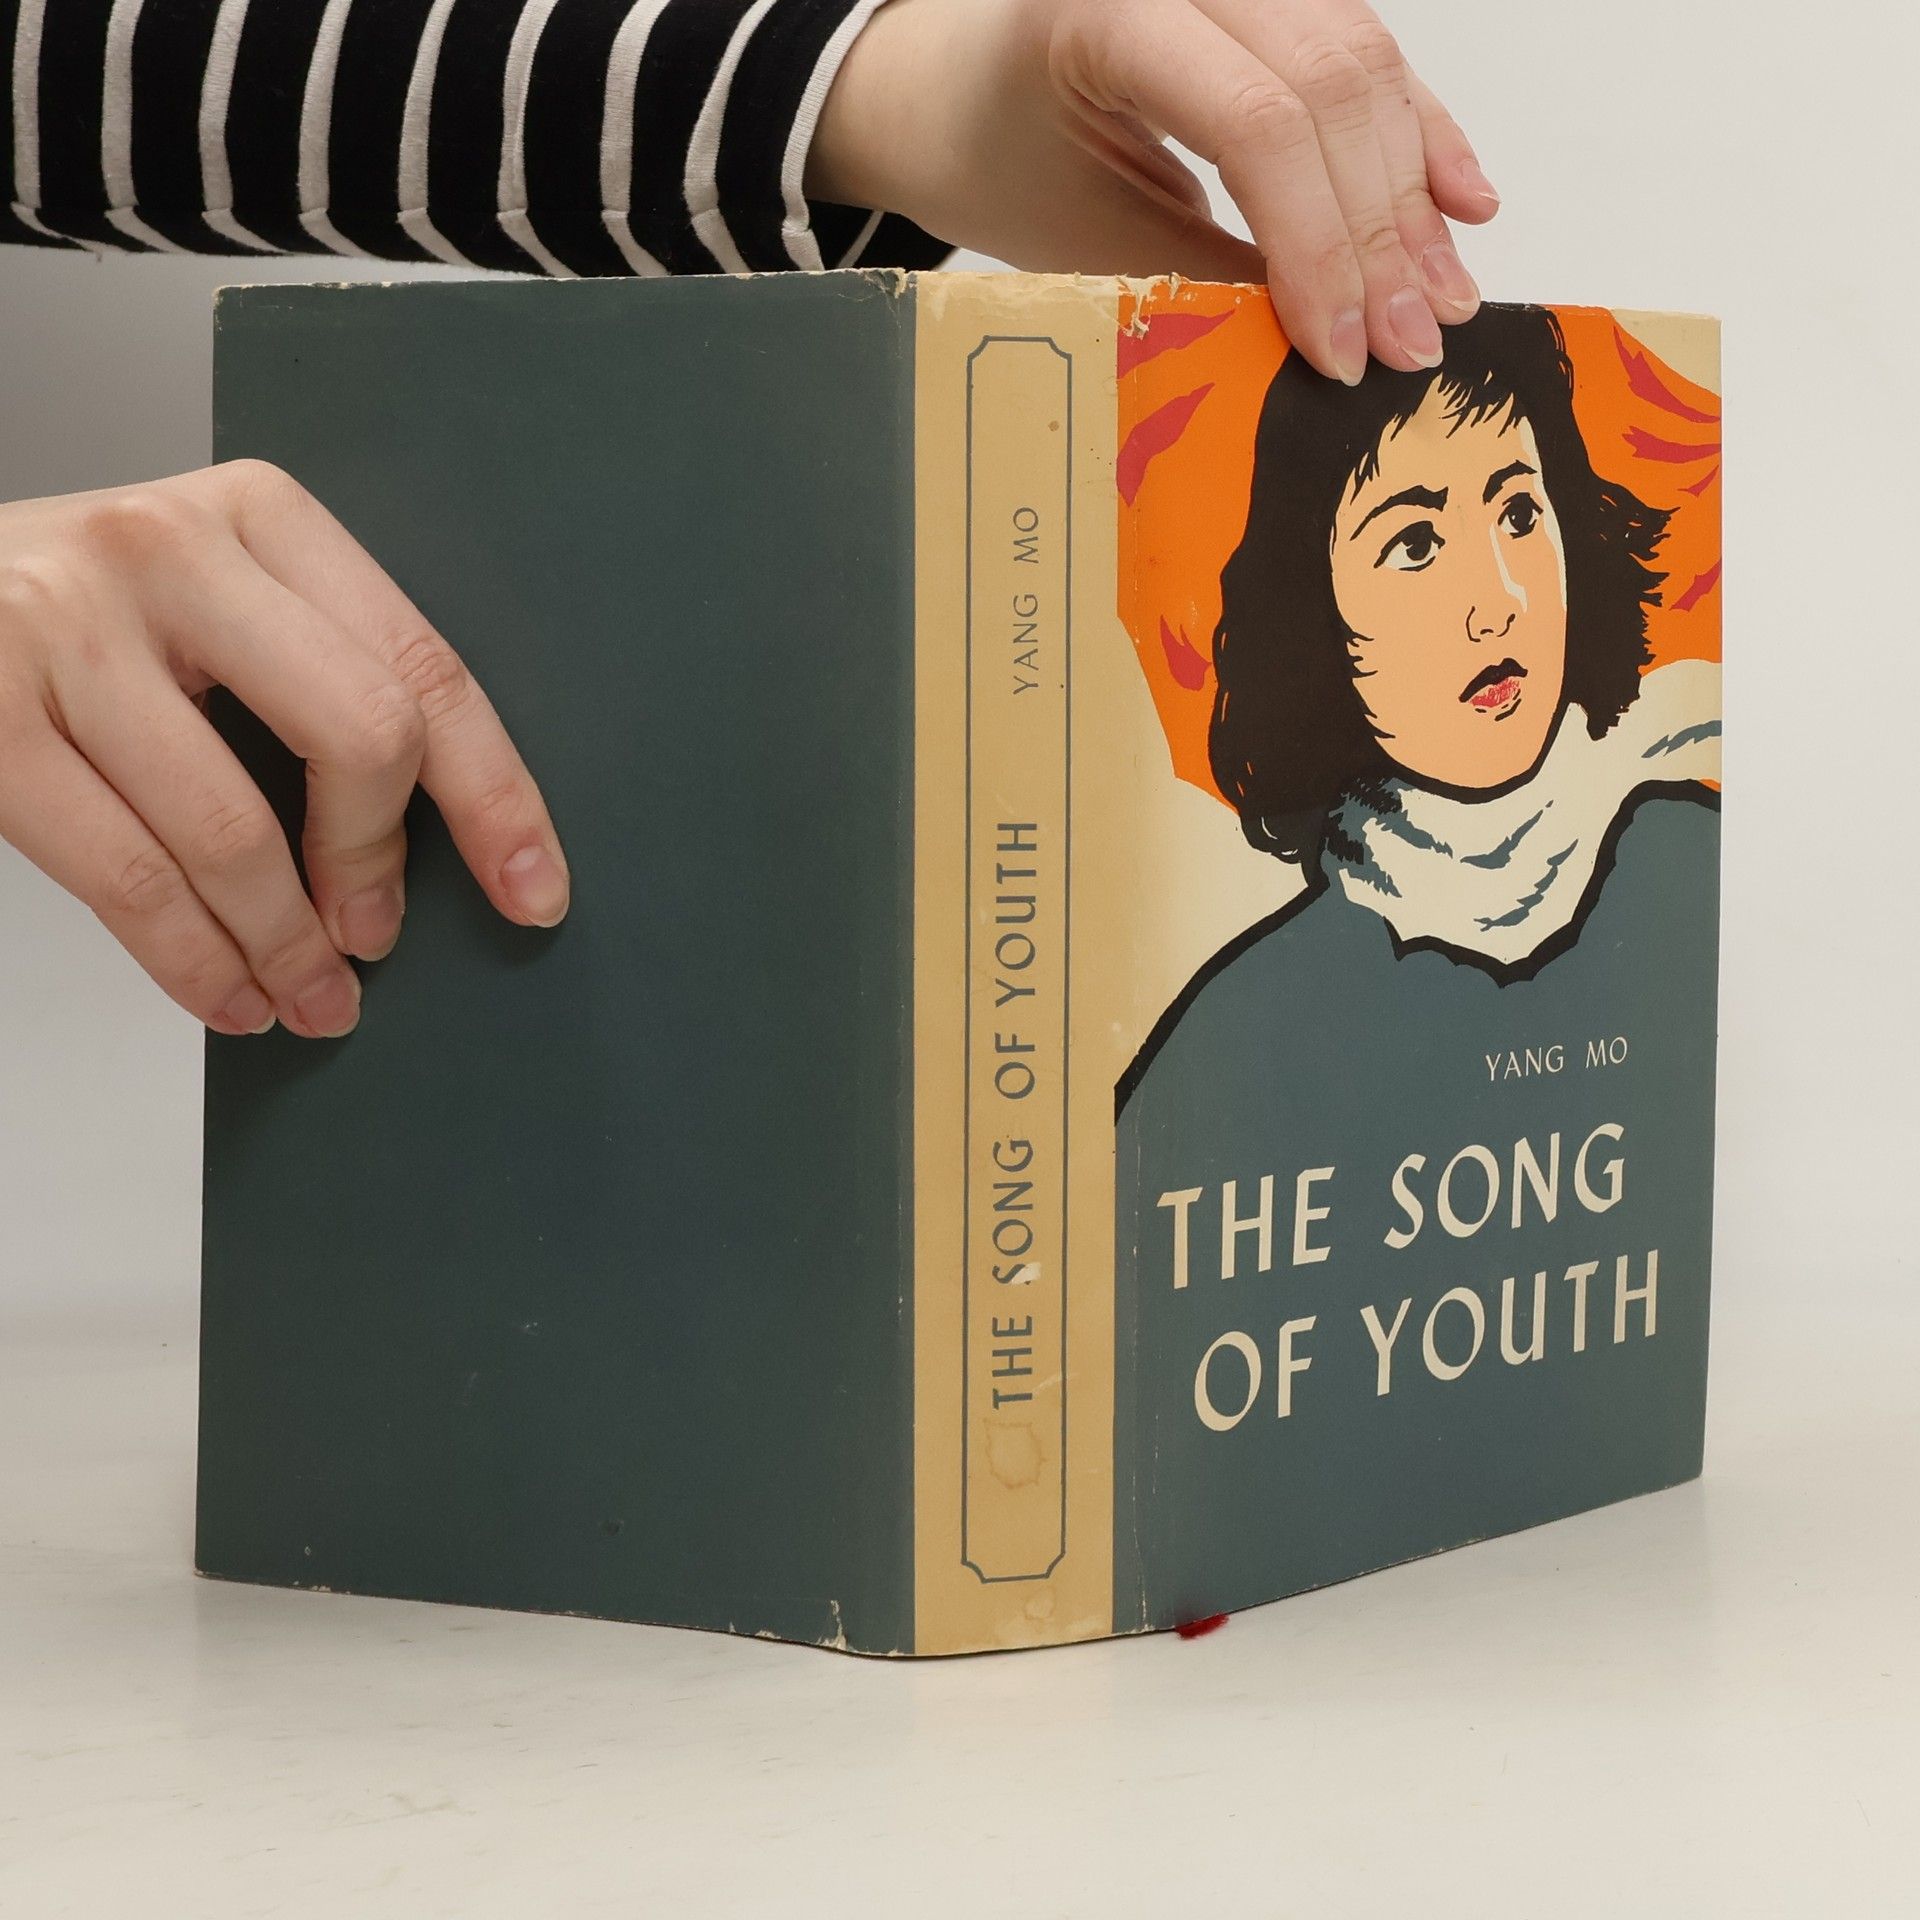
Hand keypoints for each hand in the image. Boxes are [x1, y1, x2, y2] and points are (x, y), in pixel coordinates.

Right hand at [0, 461, 569, 1037]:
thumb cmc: (65, 613)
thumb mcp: (202, 601)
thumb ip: (309, 676)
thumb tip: (418, 848)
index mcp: (257, 514)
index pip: (422, 667)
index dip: (494, 796)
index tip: (532, 888)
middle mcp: (165, 547)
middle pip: (359, 734)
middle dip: (380, 865)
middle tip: (375, 938)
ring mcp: (61, 625)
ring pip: (236, 832)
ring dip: (288, 947)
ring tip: (309, 998)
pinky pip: (129, 877)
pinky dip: (194, 962)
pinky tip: (227, 994)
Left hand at [810, 0, 1499, 384]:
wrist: (953, 87)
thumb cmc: (997, 157)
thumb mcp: (1084, 238)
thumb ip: (1203, 279)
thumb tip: (1326, 340)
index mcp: (1106, 12)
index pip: (1256, 124)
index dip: (1319, 246)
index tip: (1347, 350)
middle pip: (1330, 88)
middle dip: (1379, 233)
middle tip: (1411, 342)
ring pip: (1365, 65)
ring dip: (1412, 193)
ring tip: (1438, 298)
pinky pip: (1365, 51)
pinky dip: (1415, 135)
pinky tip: (1459, 205)